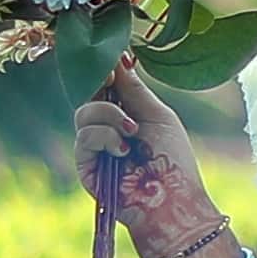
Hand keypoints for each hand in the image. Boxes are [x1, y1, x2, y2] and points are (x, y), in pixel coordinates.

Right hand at [74, 67, 225, 257]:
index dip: (105, 72)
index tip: (112, 64)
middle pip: (89, 95)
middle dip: (102, 89)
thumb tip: (119, 58)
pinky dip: (104, 138)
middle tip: (114, 87)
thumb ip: (134, 89)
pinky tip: (123, 150)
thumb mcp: (157, 115)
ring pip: (83, 114)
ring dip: (109, 116)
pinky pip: (84, 138)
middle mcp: (106, 129)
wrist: (173, 199)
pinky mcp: (86, 166)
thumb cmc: (173, 160)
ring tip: (132, 131)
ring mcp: (94, 148)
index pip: (105, 86)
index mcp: (125, 115)